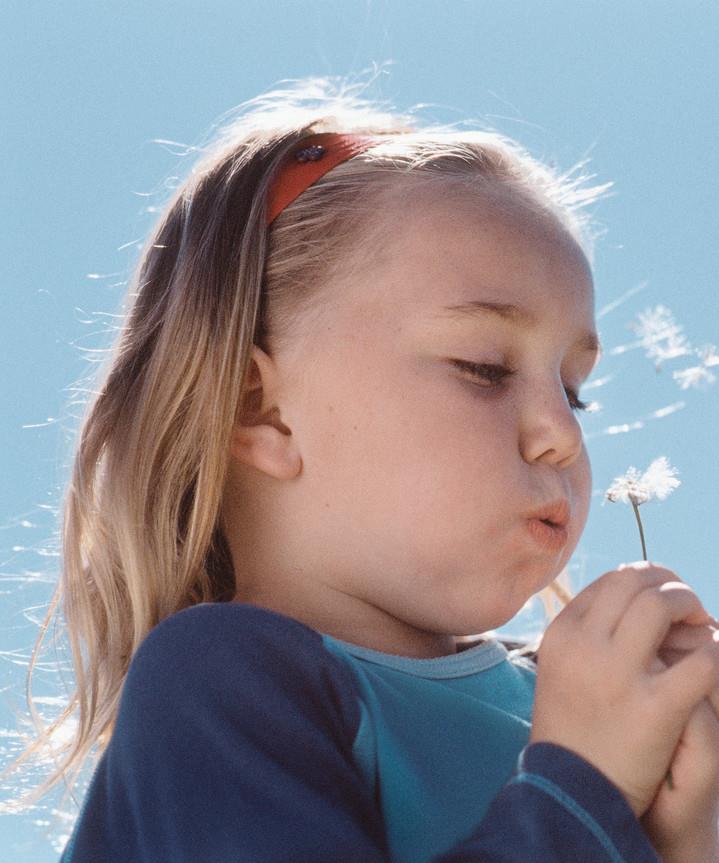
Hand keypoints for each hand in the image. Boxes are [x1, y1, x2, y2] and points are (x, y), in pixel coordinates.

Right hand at [530, 562, 718, 818]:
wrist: (572, 794)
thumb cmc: (572, 728)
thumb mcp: (561, 668)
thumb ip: (587, 632)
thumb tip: (631, 595)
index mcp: (562, 634)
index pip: (609, 581)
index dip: (642, 580)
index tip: (659, 594)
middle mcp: (584, 645)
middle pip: (633, 581)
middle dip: (668, 582)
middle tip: (686, 602)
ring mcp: (618, 674)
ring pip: (662, 605)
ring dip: (689, 604)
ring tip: (702, 623)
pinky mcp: (656, 707)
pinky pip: (702, 658)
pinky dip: (715, 649)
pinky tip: (714, 656)